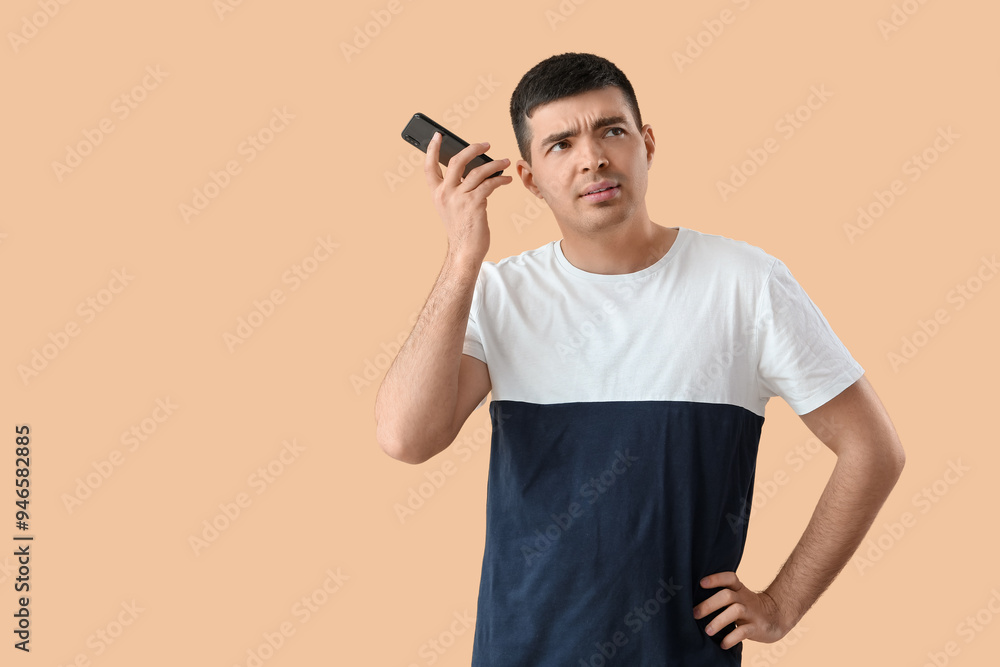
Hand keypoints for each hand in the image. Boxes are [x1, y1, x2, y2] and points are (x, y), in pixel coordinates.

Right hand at [424, 131, 512, 261]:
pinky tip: (506, 179)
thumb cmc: (462, 229)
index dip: (432, 149)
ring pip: (477, 171)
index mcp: (436, 194)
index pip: (429, 167)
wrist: (465, 250)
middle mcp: (445, 194)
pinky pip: (489, 184)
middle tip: (486, 144)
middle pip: (456, 161)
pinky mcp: (474, 204)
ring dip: (494, 164)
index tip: (438, 136)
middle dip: (472, 149)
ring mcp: (458, 199)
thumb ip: (456, 189)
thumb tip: (473, 169)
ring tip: (504, 162)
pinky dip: (500, 180)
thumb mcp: (452, 207)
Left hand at [692, 571, 788, 648]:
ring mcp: (751, 612)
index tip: (701, 583)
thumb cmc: (748, 606)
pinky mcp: (757, 627)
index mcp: (739, 589)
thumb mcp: (738, 596)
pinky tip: (722, 644)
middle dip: (709, 604)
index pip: (729, 578)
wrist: (776, 616)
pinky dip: (731, 638)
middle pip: (726, 595)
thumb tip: (691, 602)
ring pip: (735, 611)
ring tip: (708, 631)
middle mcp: (744, 598)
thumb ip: (721, 596)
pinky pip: (743, 632)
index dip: (716, 578)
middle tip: (694, 614)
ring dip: (718, 621)